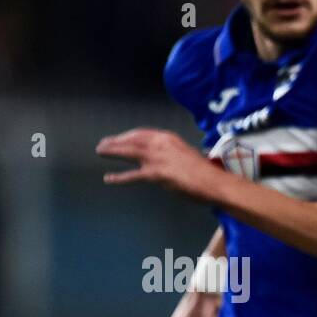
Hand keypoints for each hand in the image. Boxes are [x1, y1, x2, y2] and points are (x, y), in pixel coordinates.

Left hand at [97, 128, 221, 203]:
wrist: (214, 183)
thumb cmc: (206, 173)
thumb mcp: (187, 156)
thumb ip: (171, 156)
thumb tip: (163, 164)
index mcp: (168, 138)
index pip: (142, 133)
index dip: (128, 136)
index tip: (120, 138)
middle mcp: (160, 144)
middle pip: (132, 139)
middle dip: (116, 141)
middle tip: (104, 143)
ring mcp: (157, 158)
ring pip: (128, 151)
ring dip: (112, 151)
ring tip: (101, 152)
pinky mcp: (156, 173)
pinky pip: (133, 175)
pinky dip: (120, 177)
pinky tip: (109, 178)